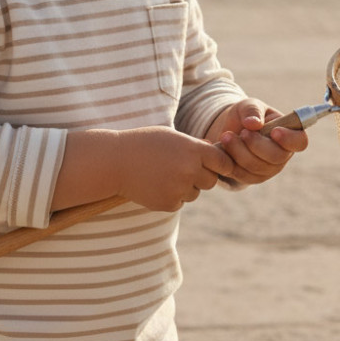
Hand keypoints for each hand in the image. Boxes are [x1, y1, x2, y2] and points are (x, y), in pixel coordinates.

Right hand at [114, 126, 236, 211]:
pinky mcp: (168, 204)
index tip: (217, 165)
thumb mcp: (172, 137)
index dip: (222, 164)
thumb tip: (216, 153)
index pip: (223, 162)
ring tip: (164, 174)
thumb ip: (195, 146)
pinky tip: (156, 184)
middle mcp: (190, 170)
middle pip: (211, 181)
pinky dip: (171, 196)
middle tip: (184, 169)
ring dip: (186, 187)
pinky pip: (179, 202)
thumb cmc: (144, 144)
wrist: (115, 162)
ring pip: (195, 193)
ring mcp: (179, 189)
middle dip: (202, 176)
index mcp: (193, 150)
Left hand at [208, 98, 308, 186]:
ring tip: (226, 136)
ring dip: (239, 151)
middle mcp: (282, 154)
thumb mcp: (248, 105)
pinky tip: (223, 148)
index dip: (289, 139)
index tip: (274, 131)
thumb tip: (253, 124)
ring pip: (257, 167)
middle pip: (276, 157)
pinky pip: (242, 175)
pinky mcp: (251, 177)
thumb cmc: (246, 115)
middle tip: (242, 132)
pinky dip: (230, 161)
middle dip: (257, 144)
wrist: (229, 129)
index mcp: (288, 133)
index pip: (299, 141)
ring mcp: (268, 169)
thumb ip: (252, 110)